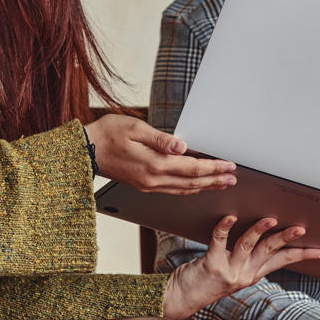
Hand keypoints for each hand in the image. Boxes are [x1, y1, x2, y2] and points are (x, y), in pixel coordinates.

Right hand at [85, 114, 235, 193]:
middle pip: (192, 183)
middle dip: (215, 180)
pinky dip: (189, 189)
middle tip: (233, 177)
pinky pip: (172, 191)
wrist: (86, 150)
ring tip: (221, 183)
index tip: (229, 165)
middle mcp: (153, 179)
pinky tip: (196, 186)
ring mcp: (148, 185)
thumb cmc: (108, 134)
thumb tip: (183, 146)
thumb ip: (161, 139)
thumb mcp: (136, 128)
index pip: (192, 168)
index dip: (213, 168)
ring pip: (184, 190)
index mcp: (154, 164)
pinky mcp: (143, 186)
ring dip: (205, 187)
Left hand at [162, 216, 319, 319]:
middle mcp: (245, 274)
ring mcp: (229, 270)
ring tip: (271, 219)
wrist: (182, 297)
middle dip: (287, 239)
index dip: (302, 255)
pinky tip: (230, 217)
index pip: (283, 261)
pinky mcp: (212, 264)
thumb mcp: (235, 270)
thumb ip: (249, 254)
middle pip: (270, 251)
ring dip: (260, 230)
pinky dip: (224, 227)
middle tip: (301, 229)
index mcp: (253, 273)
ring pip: (248, 245)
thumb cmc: (208, 277)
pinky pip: (219, 242)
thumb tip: (266, 229)